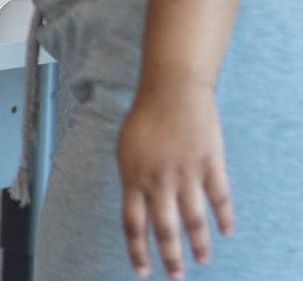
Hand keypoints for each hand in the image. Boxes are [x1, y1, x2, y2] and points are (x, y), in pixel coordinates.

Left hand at [117, 83, 234, 278]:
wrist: (171, 91)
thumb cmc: (144, 117)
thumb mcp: (126, 149)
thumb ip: (133, 180)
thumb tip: (139, 207)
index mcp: (133, 177)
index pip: (133, 224)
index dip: (137, 250)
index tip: (142, 271)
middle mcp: (159, 181)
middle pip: (164, 229)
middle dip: (170, 258)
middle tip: (176, 278)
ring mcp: (186, 174)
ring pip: (193, 220)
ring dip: (198, 245)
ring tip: (202, 261)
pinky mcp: (210, 165)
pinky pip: (219, 198)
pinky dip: (224, 217)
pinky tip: (226, 232)